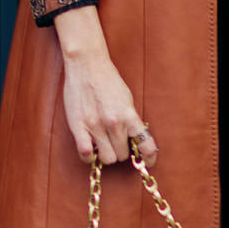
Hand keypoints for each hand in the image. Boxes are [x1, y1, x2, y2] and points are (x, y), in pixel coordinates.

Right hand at [51, 7, 155, 167]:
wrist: (87, 65)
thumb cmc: (107, 80)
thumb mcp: (126, 99)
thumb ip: (130, 119)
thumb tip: (134, 138)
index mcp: (129, 115)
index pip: (145, 144)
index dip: (149, 157)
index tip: (148, 162)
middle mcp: (114, 122)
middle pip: (122, 155)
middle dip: (120, 151)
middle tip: (115, 143)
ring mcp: (95, 125)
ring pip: (106, 158)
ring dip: (105, 154)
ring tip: (102, 144)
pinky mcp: (79, 126)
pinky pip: (86, 154)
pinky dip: (89, 156)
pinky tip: (90, 148)